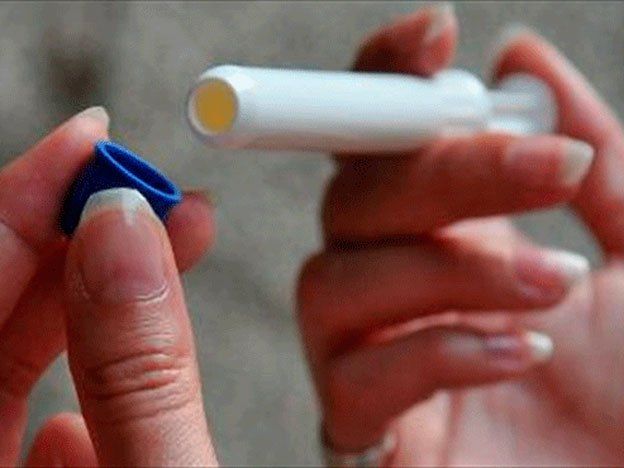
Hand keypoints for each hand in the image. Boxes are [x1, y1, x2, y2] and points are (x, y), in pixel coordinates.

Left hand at [0, 108, 217, 465]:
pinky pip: (50, 421)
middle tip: (147, 196)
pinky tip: (154, 393)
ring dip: (108, 307)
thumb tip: (127, 234)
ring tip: (176, 256)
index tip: (89, 144)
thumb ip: (141, 377)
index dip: (20, 204)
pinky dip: (106, 388)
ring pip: (20, 363)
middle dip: (79, 243)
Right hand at [298, 5, 623, 464]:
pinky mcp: (366, 431)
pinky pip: (351, 380)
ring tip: (550, 287)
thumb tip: (518, 54)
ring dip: (444, 270)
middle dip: (438, 171)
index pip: (379, 143)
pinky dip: (432, 353)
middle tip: (543, 169)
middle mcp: (398, 283)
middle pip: (350, 199)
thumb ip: (592, 152)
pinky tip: (517, 356)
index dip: (384, 83)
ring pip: (332, 282)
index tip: (437, 37)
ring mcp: (372, 357)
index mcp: (455, 232)